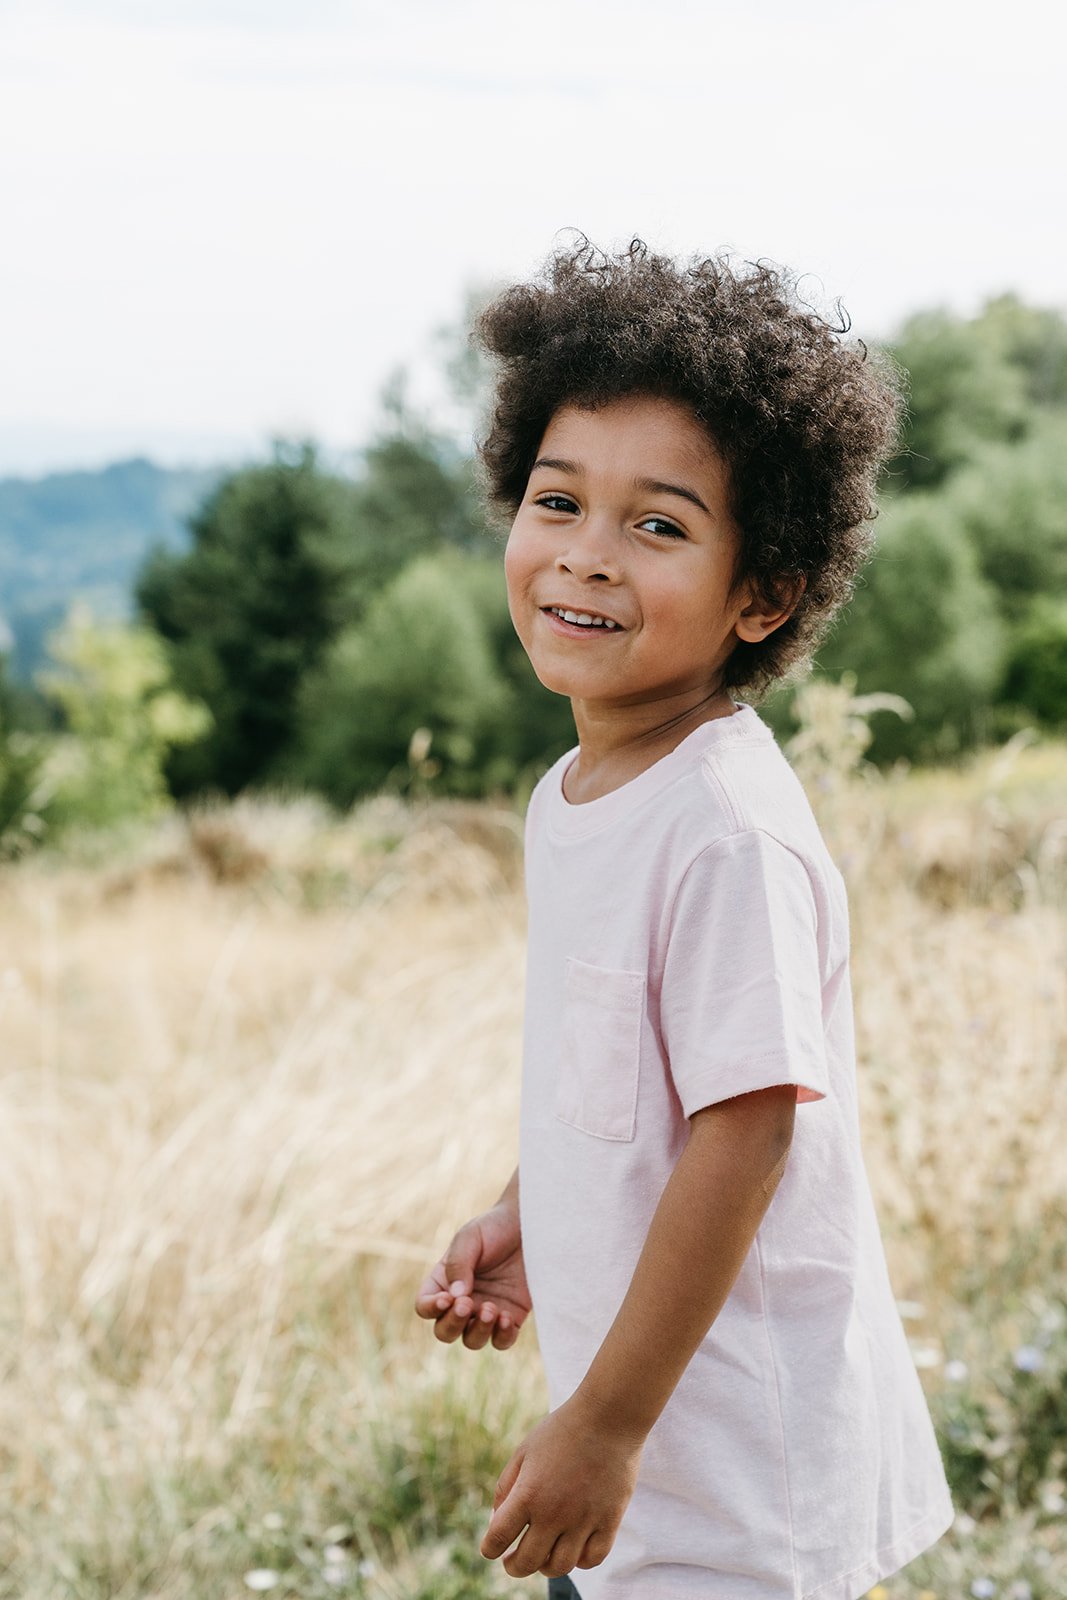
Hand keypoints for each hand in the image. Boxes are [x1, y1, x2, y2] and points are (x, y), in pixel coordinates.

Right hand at [414, 1200, 530, 1351]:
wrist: (529, 1226)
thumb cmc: (494, 1228)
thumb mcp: (470, 1238)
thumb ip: (458, 1265)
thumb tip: (455, 1296)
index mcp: (444, 1282)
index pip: (425, 1306)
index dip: (431, 1308)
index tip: (447, 1298)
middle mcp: (462, 1301)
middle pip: (445, 1331)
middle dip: (452, 1324)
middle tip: (466, 1304)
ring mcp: (485, 1312)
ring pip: (472, 1340)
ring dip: (478, 1331)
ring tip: (491, 1309)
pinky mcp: (511, 1317)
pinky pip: (502, 1341)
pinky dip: (502, 1336)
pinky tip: (506, 1317)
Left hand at [480, 1393, 643, 1578]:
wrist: (608, 1416)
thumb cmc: (562, 1430)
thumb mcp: (525, 1451)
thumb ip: (506, 1486)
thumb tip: (496, 1521)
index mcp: (528, 1493)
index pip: (498, 1538)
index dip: (489, 1549)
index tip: (491, 1549)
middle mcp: (554, 1512)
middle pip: (527, 1562)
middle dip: (514, 1566)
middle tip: (513, 1560)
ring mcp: (584, 1519)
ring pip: (560, 1566)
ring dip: (546, 1566)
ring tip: (543, 1554)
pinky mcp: (609, 1520)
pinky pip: (592, 1558)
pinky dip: (580, 1560)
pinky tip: (573, 1548)